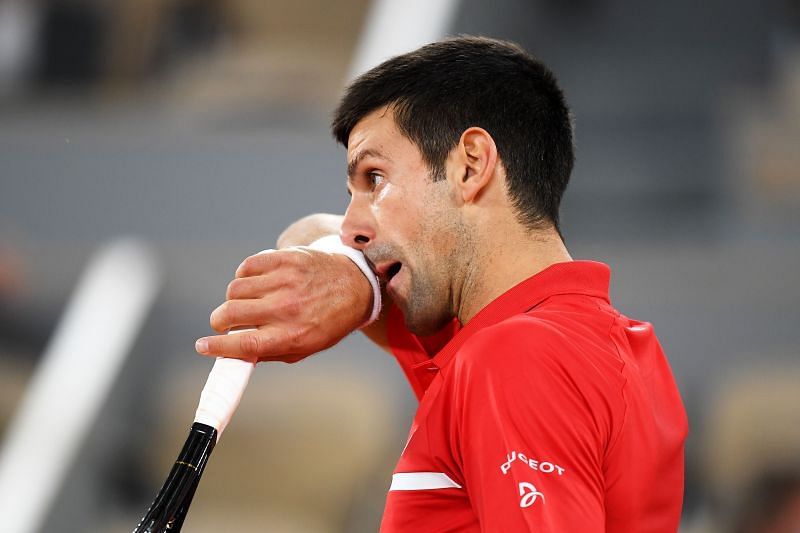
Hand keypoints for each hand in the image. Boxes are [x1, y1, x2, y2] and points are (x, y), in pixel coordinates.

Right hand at [195, 247, 372, 362]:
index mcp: (293, 335)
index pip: (244, 343)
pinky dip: (244, 276)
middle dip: (219, 321)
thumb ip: (268, 352)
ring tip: (246, 302)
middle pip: (231, 313)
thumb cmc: (327, 322)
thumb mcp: (304, 347)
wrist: (356, 285)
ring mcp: (287, 280)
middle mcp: (288, 307)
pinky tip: (255, 283)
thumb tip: (232, 355)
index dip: (217, 347)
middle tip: (222, 323)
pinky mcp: (286, 258)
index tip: (202, 346)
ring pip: (235, 288)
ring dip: (233, 298)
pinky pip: (247, 266)